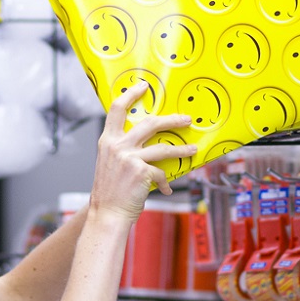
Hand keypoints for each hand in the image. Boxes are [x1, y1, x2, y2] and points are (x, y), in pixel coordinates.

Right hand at [88, 81, 196, 223]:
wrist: (106, 214)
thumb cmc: (110, 191)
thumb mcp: (110, 163)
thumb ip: (123, 149)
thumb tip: (147, 141)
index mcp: (107, 141)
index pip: (117, 109)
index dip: (131, 94)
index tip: (144, 86)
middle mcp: (117, 146)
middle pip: (150, 123)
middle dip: (172, 120)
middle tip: (185, 119)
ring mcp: (129, 158)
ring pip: (163, 148)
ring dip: (181, 148)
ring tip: (193, 149)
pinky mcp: (141, 172)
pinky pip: (161, 172)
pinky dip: (166, 182)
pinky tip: (167, 189)